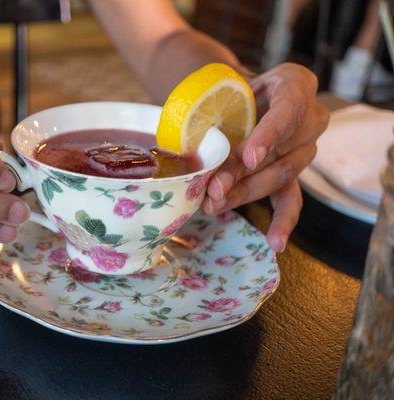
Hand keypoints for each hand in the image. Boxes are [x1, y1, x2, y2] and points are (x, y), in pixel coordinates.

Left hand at [203, 63, 328, 251]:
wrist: (233, 98)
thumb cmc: (226, 90)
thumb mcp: (220, 93)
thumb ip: (214, 114)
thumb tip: (196, 156)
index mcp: (295, 83)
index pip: (289, 110)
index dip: (270, 135)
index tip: (249, 157)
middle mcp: (311, 116)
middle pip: (280, 150)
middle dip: (243, 173)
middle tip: (214, 188)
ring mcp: (306, 147)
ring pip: (280, 176)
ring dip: (245, 193)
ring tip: (214, 204)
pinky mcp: (292, 174)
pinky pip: (292, 199)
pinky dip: (282, 221)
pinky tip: (275, 243)